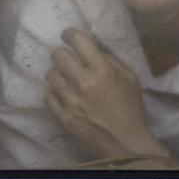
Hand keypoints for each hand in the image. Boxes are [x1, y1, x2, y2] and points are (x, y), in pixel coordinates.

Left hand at [44, 28, 174, 164]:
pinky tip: (63, 95)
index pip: (77, 40)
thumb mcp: (130, 78)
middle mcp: (83, 82)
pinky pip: (48, 95)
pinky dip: (54, 93)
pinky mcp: (62, 117)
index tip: (69, 36)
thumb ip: (110, 59)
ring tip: (66, 79)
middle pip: (58, 55)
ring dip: (58, 74)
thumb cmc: (131, 109)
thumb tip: (92, 47)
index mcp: (102, 70)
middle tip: (68, 59)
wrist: (126, 144)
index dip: (70, 34)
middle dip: (62, 53)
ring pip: (50, 75)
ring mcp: (70, 101)